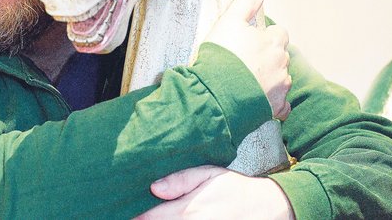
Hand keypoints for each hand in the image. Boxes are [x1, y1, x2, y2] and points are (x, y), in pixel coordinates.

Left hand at [135, 166, 294, 219]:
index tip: (123, 212)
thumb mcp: (208, 174)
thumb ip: (180, 180)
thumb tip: (153, 188)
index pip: (150, 218)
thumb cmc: (235, 188)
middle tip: (130, 215)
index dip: (135, 217)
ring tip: (149, 218)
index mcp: (188, 210)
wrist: (268, 208)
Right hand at [204, 0, 290, 119]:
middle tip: (246, 59)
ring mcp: (279, 87)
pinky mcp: (274, 107)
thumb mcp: (228, 22)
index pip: (279, 33)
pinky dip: (275, 102)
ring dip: (270, 77)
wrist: (216, 92)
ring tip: (248, 79)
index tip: (252, 39)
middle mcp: (281, 64)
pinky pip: (282, 105)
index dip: (266, 34)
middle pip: (280, 56)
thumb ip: (245, 4)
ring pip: (281, 78)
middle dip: (268, 56)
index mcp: (272, 42)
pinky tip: (262, 99)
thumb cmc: (222, 55)